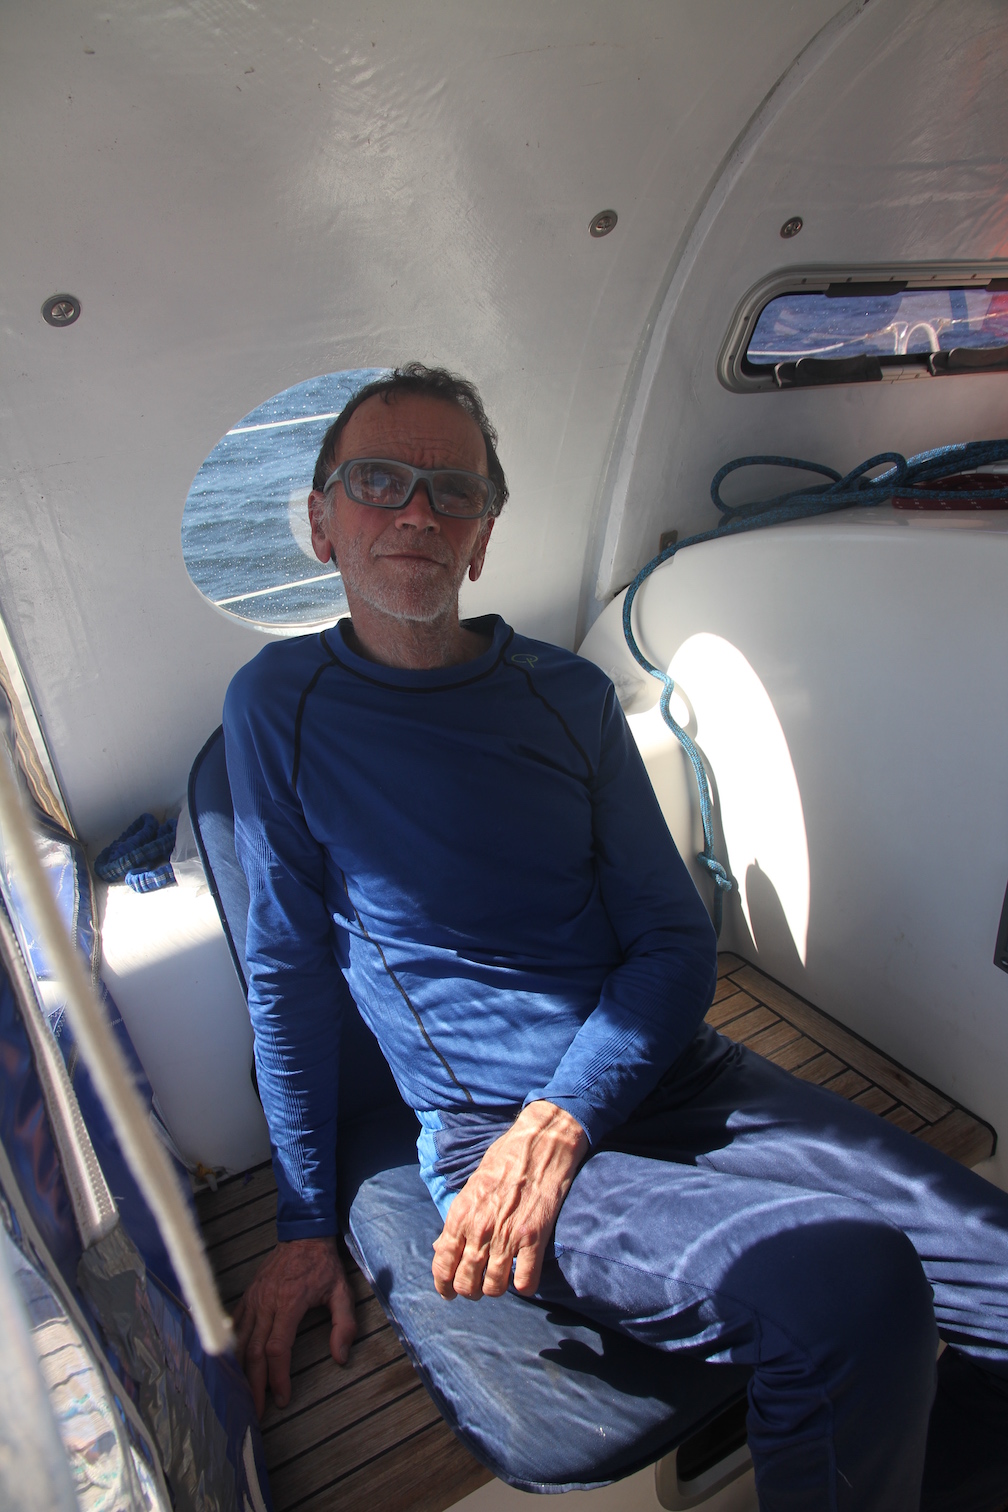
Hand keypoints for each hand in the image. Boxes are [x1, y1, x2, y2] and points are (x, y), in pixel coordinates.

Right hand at [233, 1236, 356, 1416]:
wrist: (303, 1235)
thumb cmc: (324, 1266)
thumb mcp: (342, 1292)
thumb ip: (344, 1325)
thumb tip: (341, 1358)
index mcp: (289, 1302)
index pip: (276, 1348)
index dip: (277, 1377)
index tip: (282, 1399)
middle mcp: (266, 1302)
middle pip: (253, 1352)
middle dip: (254, 1385)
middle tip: (255, 1412)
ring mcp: (253, 1299)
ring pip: (240, 1342)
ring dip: (241, 1373)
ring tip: (243, 1397)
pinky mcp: (247, 1296)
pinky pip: (236, 1327)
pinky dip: (232, 1349)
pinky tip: (233, 1368)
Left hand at [431, 1100, 587, 1300]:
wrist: (540, 1142)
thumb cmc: (505, 1159)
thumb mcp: (472, 1186)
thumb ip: (457, 1219)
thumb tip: (440, 1248)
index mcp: (461, 1215)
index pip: (443, 1264)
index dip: (443, 1284)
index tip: (448, 1292)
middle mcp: (480, 1229)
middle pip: (466, 1283)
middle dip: (470, 1291)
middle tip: (477, 1287)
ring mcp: (507, 1236)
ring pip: (494, 1288)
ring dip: (496, 1289)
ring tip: (501, 1281)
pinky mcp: (534, 1238)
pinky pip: (525, 1281)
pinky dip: (524, 1286)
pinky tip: (524, 1277)